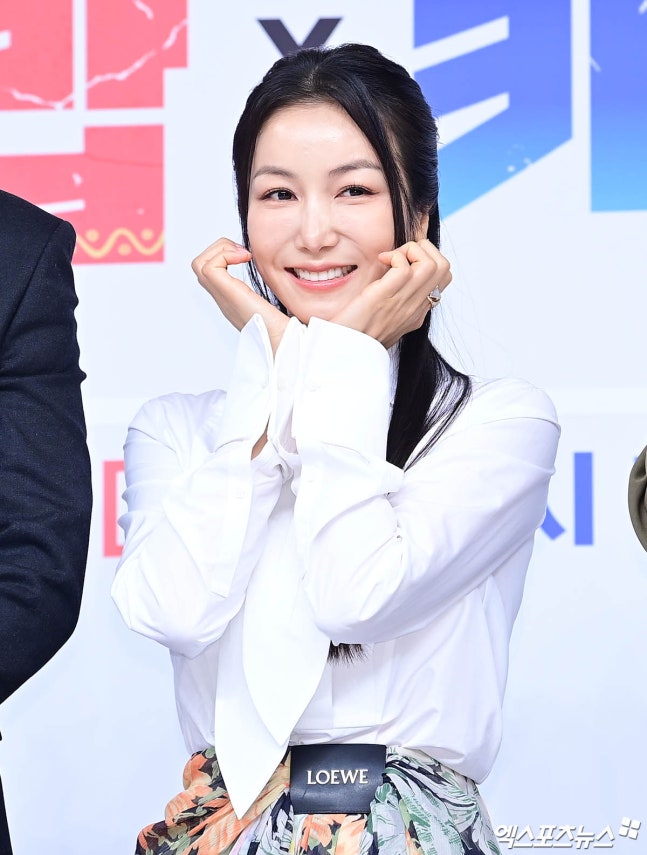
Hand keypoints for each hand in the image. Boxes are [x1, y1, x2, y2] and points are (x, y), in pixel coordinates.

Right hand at [191, 238, 288, 354]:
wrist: (285, 343)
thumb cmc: (286, 329)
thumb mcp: (278, 304)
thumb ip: (273, 293)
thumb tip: (285, 278)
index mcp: (233, 300)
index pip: (212, 273)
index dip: (224, 255)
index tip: (247, 255)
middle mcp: (224, 299)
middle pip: (200, 267)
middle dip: (219, 249)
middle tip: (244, 253)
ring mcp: (224, 298)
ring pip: (199, 265)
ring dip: (220, 250)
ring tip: (244, 255)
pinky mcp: (229, 295)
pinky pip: (209, 268)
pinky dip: (224, 255)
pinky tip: (246, 259)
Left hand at [331, 239, 450, 348]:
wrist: (344, 351)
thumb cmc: (357, 333)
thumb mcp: (385, 318)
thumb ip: (397, 300)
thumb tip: (395, 273)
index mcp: (417, 312)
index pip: (443, 279)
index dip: (431, 258)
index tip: (408, 257)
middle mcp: (415, 308)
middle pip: (444, 267)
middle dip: (425, 249)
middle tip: (400, 254)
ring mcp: (403, 303)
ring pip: (431, 264)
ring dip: (411, 250)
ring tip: (391, 258)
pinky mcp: (384, 297)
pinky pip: (404, 267)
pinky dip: (394, 256)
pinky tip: (380, 261)